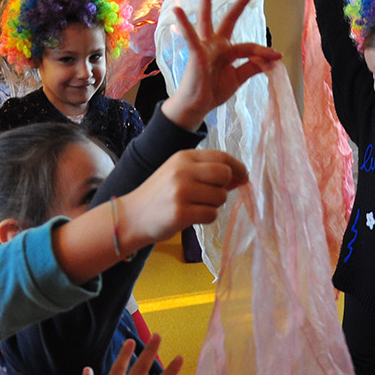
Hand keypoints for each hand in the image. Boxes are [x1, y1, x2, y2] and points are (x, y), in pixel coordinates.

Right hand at [119, 149, 248, 248]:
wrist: (131, 216)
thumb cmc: (159, 196)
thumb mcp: (178, 173)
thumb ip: (206, 171)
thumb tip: (239, 177)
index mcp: (183, 157)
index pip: (222, 157)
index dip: (238, 167)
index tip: (243, 177)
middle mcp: (182, 171)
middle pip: (224, 175)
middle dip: (225, 187)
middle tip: (212, 196)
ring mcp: (181, 192)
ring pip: (220, 197)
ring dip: (214, 205)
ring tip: (195, 207)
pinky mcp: (181, 213)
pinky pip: (212, 214)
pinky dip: (207, 218)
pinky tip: (192, 217)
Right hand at [162, 0, 281, 130]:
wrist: (197, 106)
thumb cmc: (212, 90)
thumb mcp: (237, 78)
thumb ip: (252, 68)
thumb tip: (272, 62)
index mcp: (225, 50)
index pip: (248, 46)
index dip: (263, 51)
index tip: (277, 56)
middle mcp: (215, 44)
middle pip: (228, 20)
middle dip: (239, 5)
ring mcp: (205, 47)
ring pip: (207, 21)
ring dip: (206, 2)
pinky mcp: (196, 53)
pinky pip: (191, 37)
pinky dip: (185, 25)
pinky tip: (177, 11)